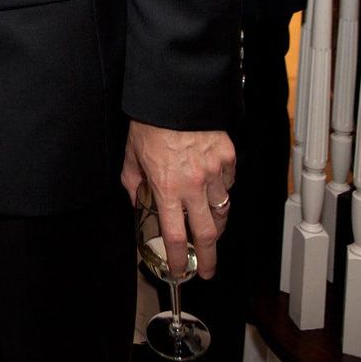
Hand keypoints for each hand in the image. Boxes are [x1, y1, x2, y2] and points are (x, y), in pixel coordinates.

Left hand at [122, 120, 234, 279]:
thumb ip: (133, 182)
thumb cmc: (150, 120)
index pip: (174, 235)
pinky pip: (228, 183)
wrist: (175, 92)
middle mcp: (193, 185)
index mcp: (166, 187)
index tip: (178, 269)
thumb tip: (136, 199)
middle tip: (206, 268)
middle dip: (208, 258)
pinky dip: (222, 189)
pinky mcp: (228, 158)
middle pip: (207, 234)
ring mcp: (214, 172)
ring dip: (216, 224)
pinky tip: (213, 188)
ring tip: (211, 229)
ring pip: (222, 210)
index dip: (177, 258)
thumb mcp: (132, 153)